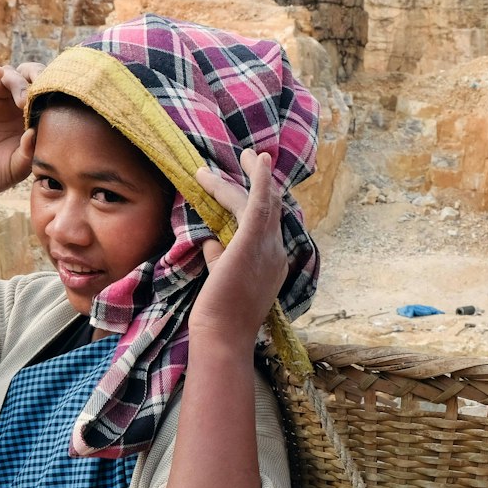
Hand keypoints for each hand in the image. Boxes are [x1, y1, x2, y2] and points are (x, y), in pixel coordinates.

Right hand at [0, 62, 44, 206]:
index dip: (52, 90)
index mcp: (26, 117)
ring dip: (17, 81)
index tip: (61, 98)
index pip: (43, 93)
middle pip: (27, 76)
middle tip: (45, 88)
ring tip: (23, 100)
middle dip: (38, 76)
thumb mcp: (19, 166)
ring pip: (5, 74)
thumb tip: (35, 130)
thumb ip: (30, 150)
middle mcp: (9, 104)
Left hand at [192, 149, 289, 346]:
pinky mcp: (252, 241)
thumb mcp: (222, 278)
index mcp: (272, 262)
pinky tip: (257, 160)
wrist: (222, 334)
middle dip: (261, 180)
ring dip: (252, 175)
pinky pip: (259, 203)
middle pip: (271, 207)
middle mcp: (277, 251)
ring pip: (262, 201)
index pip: (267, 224)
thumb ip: (219, 257)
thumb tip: (210, 240)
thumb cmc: (219, 315)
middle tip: (251, 157)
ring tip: (244, 154)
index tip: (252, 184)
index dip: (261, 200)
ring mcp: (268, 246)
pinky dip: (260, 179)